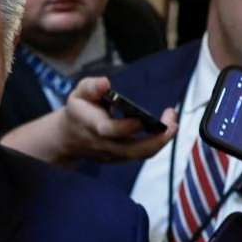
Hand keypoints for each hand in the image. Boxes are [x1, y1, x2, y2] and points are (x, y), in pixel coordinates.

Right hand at [0, 75, 177, 167]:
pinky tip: (163, 128)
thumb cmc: (78, 111)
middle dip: (157, 139)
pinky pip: (141, 154)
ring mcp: (113, 154)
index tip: (143, 117)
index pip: (111, 131)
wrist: (68, 139)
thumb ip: (91, 86)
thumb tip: (105, 83)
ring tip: (173, 124)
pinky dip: (155, 143)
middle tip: (173, 123)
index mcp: (93, 126)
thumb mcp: (79, 93)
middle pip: (133, 150)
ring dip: (161, 141)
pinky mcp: (120, 158)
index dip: (128, 126)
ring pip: (140, 155)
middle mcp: (105, 144)